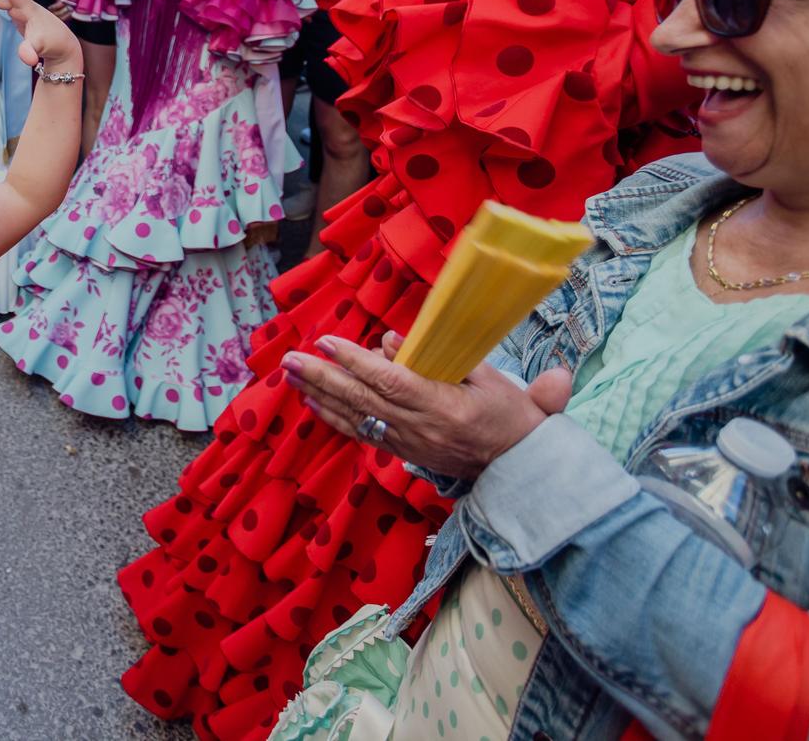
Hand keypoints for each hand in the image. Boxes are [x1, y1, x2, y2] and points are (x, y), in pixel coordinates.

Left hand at [282, 331, 573, 480]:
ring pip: (355, 417)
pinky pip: (361, 433)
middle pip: (361, 399)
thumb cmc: (509, 417)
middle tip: (290, 358)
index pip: (389, 381)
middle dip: (322, 376)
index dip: (355, 361)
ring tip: (290, 375)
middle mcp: (417, 427)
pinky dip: (333, 417)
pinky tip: (312, 401)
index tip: (326, 342)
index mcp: (442, 405)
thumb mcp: (490, 379)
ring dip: (319, 394)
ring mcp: (406, 443)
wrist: (519, 468)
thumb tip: (394, 340)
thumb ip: (448, 356)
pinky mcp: (402, 452)